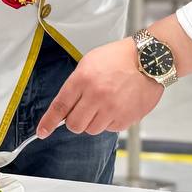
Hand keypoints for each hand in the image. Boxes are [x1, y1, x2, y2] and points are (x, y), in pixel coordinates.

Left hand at [36, 38, 162, 137]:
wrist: (149, 59)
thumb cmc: (118, 58)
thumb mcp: (89, 63)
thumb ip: (75, 85)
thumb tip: (64, 109)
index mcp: (83, 79)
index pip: (60, 106)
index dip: (48, 122)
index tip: (41, 132)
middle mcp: (96, 96)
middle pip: (74, 125)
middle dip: (74, 121)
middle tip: (81, 111)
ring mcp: (112, 109)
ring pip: (91, 130)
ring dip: (93, 121)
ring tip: (103, 104)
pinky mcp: (126, 118)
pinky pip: (109, 129)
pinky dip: (109, 122)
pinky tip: (117, 105)